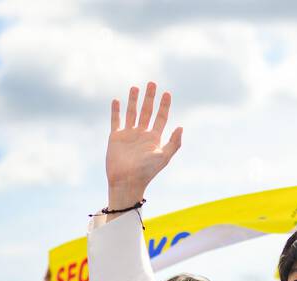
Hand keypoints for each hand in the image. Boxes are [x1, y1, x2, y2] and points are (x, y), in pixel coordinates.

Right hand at [106, 81, 181, 209]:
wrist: (127, 181)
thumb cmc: (146, 171)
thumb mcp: (163, 157)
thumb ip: (174, 143)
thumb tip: (181, 127)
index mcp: (154, 138)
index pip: (161, 117)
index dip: (164, 105)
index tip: (167, 93)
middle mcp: (142, 134)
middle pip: (147, 111)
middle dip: (150, 98)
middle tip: (152, 83)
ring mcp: (128, 135)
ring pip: (131, 113)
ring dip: (133, 100)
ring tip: (135, 87)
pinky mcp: (115, 137)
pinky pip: (115, 121)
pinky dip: (115, 111)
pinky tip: (117, 100)